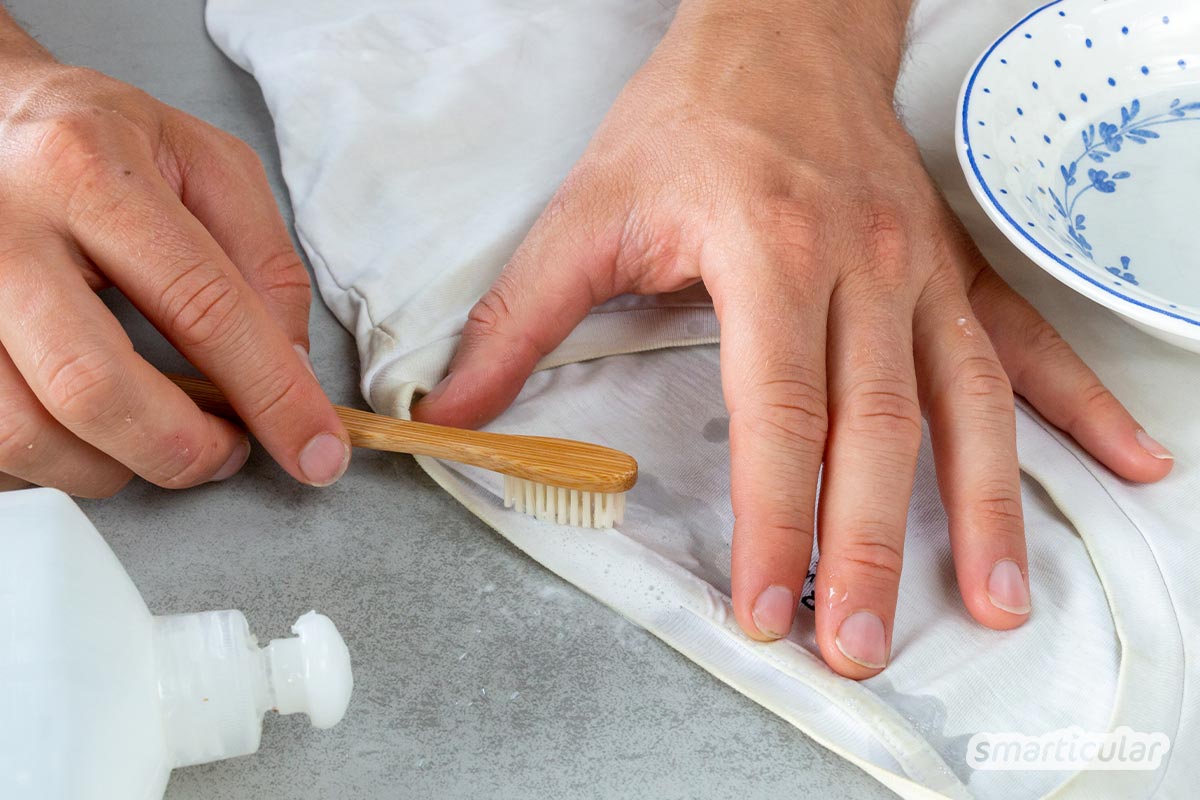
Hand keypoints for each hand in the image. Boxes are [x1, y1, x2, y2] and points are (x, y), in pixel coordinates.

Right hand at [0, 19, 349, 495]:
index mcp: (90, 171)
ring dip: (112, 467)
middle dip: (181, 450)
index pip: (204, 308)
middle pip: (95, 389)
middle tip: (225, 451)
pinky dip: (51, 462)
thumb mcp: (206, 164)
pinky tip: (87, 430)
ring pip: (23, 432)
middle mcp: (3, 231)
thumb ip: (264, 262)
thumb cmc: (99, 142)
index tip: (316, 451)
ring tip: (156, 438)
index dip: (273, 396)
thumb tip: (291, 371)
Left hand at [414, 0, 1172, 676]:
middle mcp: (862, 265)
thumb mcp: (589, 208)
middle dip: (869, 548)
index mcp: (768, 249)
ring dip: (987, 508)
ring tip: (997, 602)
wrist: (787, 26)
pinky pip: (1025, 343)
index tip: (764, 602)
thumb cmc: (690, 116)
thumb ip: (520, 317)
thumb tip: (454, 411)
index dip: (771, 517)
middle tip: (858, 644)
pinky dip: (1079, 407)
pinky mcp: (952, 268)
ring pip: (967, 402)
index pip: (777, 410)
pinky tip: (1127, 462)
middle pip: (876, 429)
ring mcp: (921, 269)